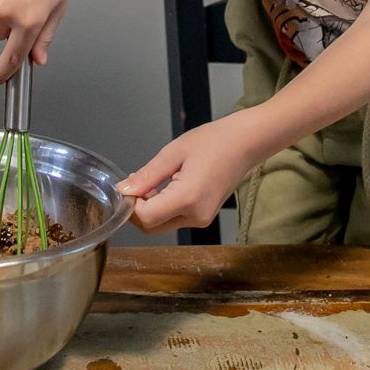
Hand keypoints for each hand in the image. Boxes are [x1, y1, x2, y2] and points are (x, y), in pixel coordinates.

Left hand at [116, 115, 268, 234]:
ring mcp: (202, 219)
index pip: (145, 218)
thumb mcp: (173, 153)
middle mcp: (196, 216)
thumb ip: (147, 176)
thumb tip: (124, 190)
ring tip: (152, 181)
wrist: (246, 143)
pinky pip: (175, 219)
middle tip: (136, 184)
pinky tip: (165, 186)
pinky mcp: (204, 217)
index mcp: (188, 199)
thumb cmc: (213, 141)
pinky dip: (163, 208)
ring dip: (150, 208)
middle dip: (137, 210)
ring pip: (162, 225)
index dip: (131, 204)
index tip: (128, 186)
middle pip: (152, 227)